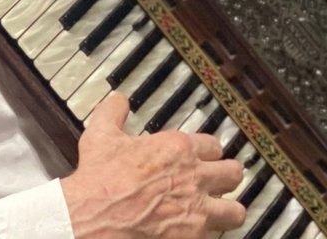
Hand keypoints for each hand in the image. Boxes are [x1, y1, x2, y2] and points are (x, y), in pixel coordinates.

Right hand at [60, 92, 245, 238]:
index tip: (204, 159)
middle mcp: (194, 178)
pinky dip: (206, 235)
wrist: (91, 218)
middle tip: (217, 185)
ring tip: (219, 215)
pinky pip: (215, 236)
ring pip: (235, 211)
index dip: (209, 154)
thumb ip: (113, 113)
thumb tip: (118, 101)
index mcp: (178, 149)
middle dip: (226, 180)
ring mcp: (197, 211)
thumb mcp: (102, 137)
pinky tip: (194, 234)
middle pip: (234, 174)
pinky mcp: (193, 238)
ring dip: (227, 213)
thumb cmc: (98, 181)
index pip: (214, 146)